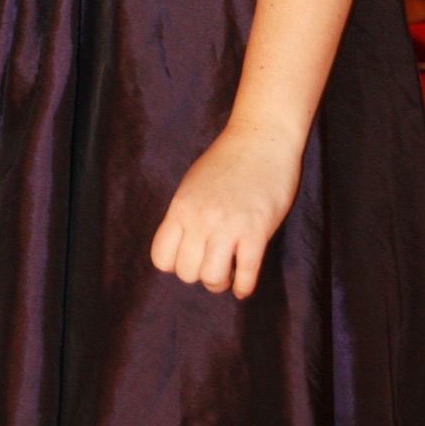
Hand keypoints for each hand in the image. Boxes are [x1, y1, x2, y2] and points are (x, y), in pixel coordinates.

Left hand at [150, 122, 302, 299]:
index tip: (191, 257)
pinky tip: (245, 283)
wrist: (262, 138)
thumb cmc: (228, 161)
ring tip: (229, 271)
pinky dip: (244, 287)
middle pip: (187, 273)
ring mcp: (228, 225)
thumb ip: (185, 214)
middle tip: (214, 264)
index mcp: (181, 206)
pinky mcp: (256, 231)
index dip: (175, 264)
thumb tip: (182, 248)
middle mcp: (200, 218)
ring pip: (213, 279)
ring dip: (222, 283)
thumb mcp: (193, 184)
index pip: (161, 258)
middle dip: (200, 275)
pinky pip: (246, 276)